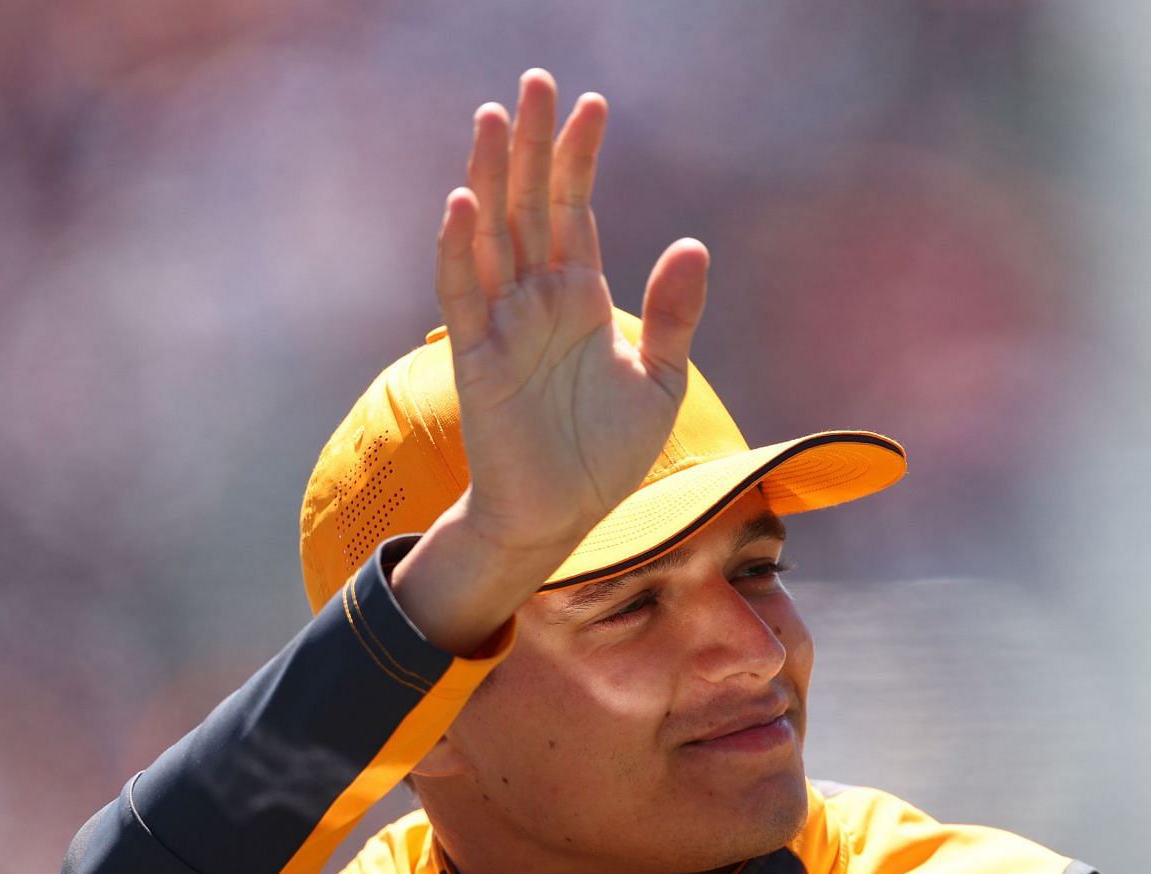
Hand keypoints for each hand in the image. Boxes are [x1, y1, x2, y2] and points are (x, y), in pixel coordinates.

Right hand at [393, 70, 708, 652]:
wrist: (561, 515)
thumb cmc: (605, 452)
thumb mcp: (660, 380)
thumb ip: (674, 313)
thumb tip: (692, 242)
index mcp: (581, 295)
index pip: (575, 209)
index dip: (580, 157)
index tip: (594, 103)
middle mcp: (537, 297)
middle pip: (529, 203)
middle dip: (531, 144)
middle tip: (535, 82)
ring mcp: (503, 322)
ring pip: (491, 233)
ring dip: (489, 176)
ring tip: (493, 117)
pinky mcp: (476, 356)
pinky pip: (463, 293)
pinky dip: (459, 248)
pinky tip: (463, 202)